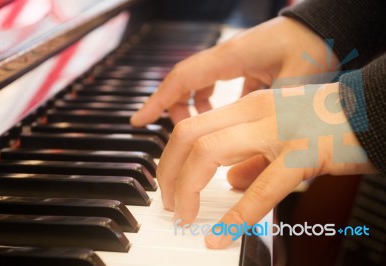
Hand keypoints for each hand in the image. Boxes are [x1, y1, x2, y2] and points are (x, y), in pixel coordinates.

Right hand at [130, 16, 339, 126]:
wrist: (326, 27)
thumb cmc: (312, 46)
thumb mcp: (295, 82)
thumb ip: (273, 114)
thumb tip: (258, 149)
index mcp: (231, 58)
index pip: (182, 79)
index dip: (158, 101)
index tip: (138, 121)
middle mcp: (225, 58)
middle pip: (184, 85)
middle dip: (175, 112)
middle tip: (178, 142)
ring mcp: (232, 62)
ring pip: (197, 86)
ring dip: (193, 110)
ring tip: (201, 134)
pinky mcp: (242, 68)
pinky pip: (214, 85)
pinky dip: (211, 104)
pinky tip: (224, 119)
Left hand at [157, 83, 376, 248]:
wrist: (373, 110)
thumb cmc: (327, 122)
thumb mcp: (279, 132)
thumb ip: (252, 156)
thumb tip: (230, 182)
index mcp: (248, 107)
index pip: (190, 128)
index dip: (169, 159)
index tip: (167, 185)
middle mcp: (255, 112)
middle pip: (188, 136)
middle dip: (168, 173)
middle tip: (169, 203)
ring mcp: (278, 131)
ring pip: (209, 152)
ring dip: (187, 188)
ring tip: (185, 215)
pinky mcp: (303, 154)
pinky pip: (261, 189)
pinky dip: (234, 217)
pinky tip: (219, 236)